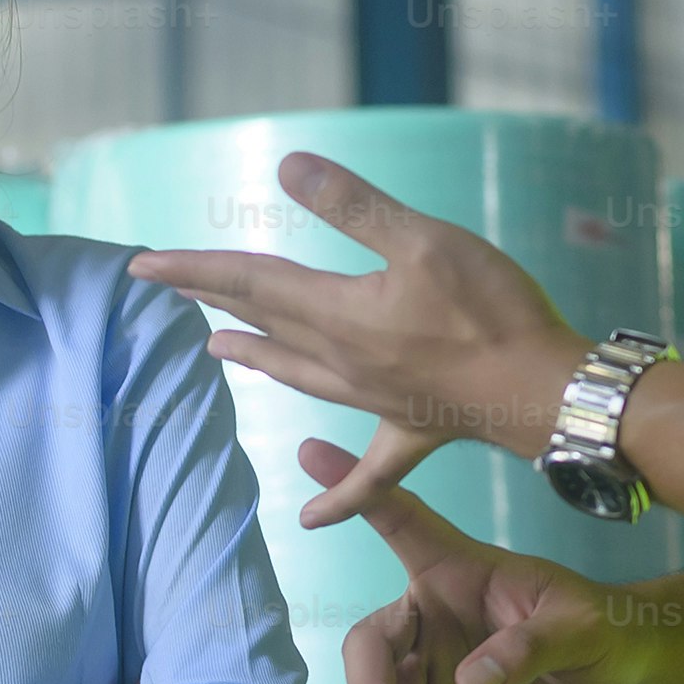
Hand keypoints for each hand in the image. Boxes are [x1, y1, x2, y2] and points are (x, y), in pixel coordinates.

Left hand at [125, 152, 589, 531]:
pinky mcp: (412, 430)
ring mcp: (373, 401)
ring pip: (299, 378)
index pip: (250, 282)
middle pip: (265, 325)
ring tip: (220, 350)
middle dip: (214, 300)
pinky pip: (366, 472)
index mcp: (337, 314)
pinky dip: (336, 496)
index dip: (194, 268)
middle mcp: (342, 361)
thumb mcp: (424, 239)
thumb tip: (287, 166)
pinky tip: (312, 517)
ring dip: (257, 359)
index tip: (141, 262)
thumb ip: (354, 206)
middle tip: (169, 286)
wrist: (542, 392)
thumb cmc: (490, 310)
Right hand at [313, 440, 660, 683]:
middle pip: (368, 645)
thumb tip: (469, 680)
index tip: (308, 448)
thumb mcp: (582, 627)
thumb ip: (529, 646)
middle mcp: (431, 616)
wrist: (619, 675)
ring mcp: (432, 668)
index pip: (397, 522)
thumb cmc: (603, 627)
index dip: (352, 486)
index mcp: (456, 569)